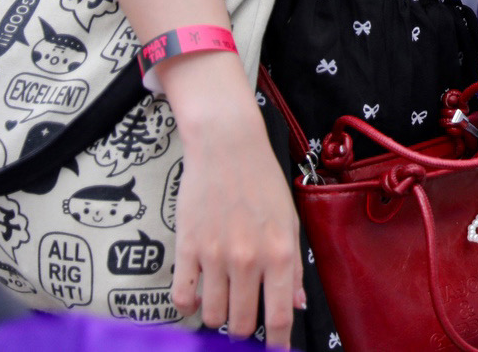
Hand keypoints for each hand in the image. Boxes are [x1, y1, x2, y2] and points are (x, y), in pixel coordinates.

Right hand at [166, 57, 302, 344]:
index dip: (277, 342)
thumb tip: (295, 305)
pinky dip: (188, 305)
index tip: (275, 349)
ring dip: (216, 316)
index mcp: (280, 252)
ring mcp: (214, 256)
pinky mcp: (186, 248)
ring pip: (211, 315)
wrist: (227, 147)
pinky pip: (182, 297)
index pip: (279, 316)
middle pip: (241, 323)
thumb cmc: (262, 182)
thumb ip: (293, 267)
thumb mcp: (290, 221)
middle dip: (243, 329)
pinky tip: (197, 294)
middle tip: (244, 318)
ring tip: (222, 302)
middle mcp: (248, 259)